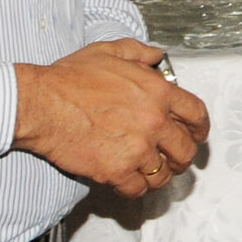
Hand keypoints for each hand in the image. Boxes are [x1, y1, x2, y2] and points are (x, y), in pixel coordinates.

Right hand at [13, 38, 210, 197]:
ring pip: (164, 174)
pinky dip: (135, 188)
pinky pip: (138, 189)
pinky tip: (127, 181)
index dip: (200, 129)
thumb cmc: (68, 80)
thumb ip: (139, 53)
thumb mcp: (109, 52)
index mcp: (157, 92)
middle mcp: (153, 121)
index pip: (197, 115)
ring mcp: (137, 149)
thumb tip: (156, 57)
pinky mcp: (117, 171)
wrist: (41, 104)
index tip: (197, 135)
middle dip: (182, 157)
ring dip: (158, 175)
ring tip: (148, 171)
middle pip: (186, 150)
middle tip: (173, 159)